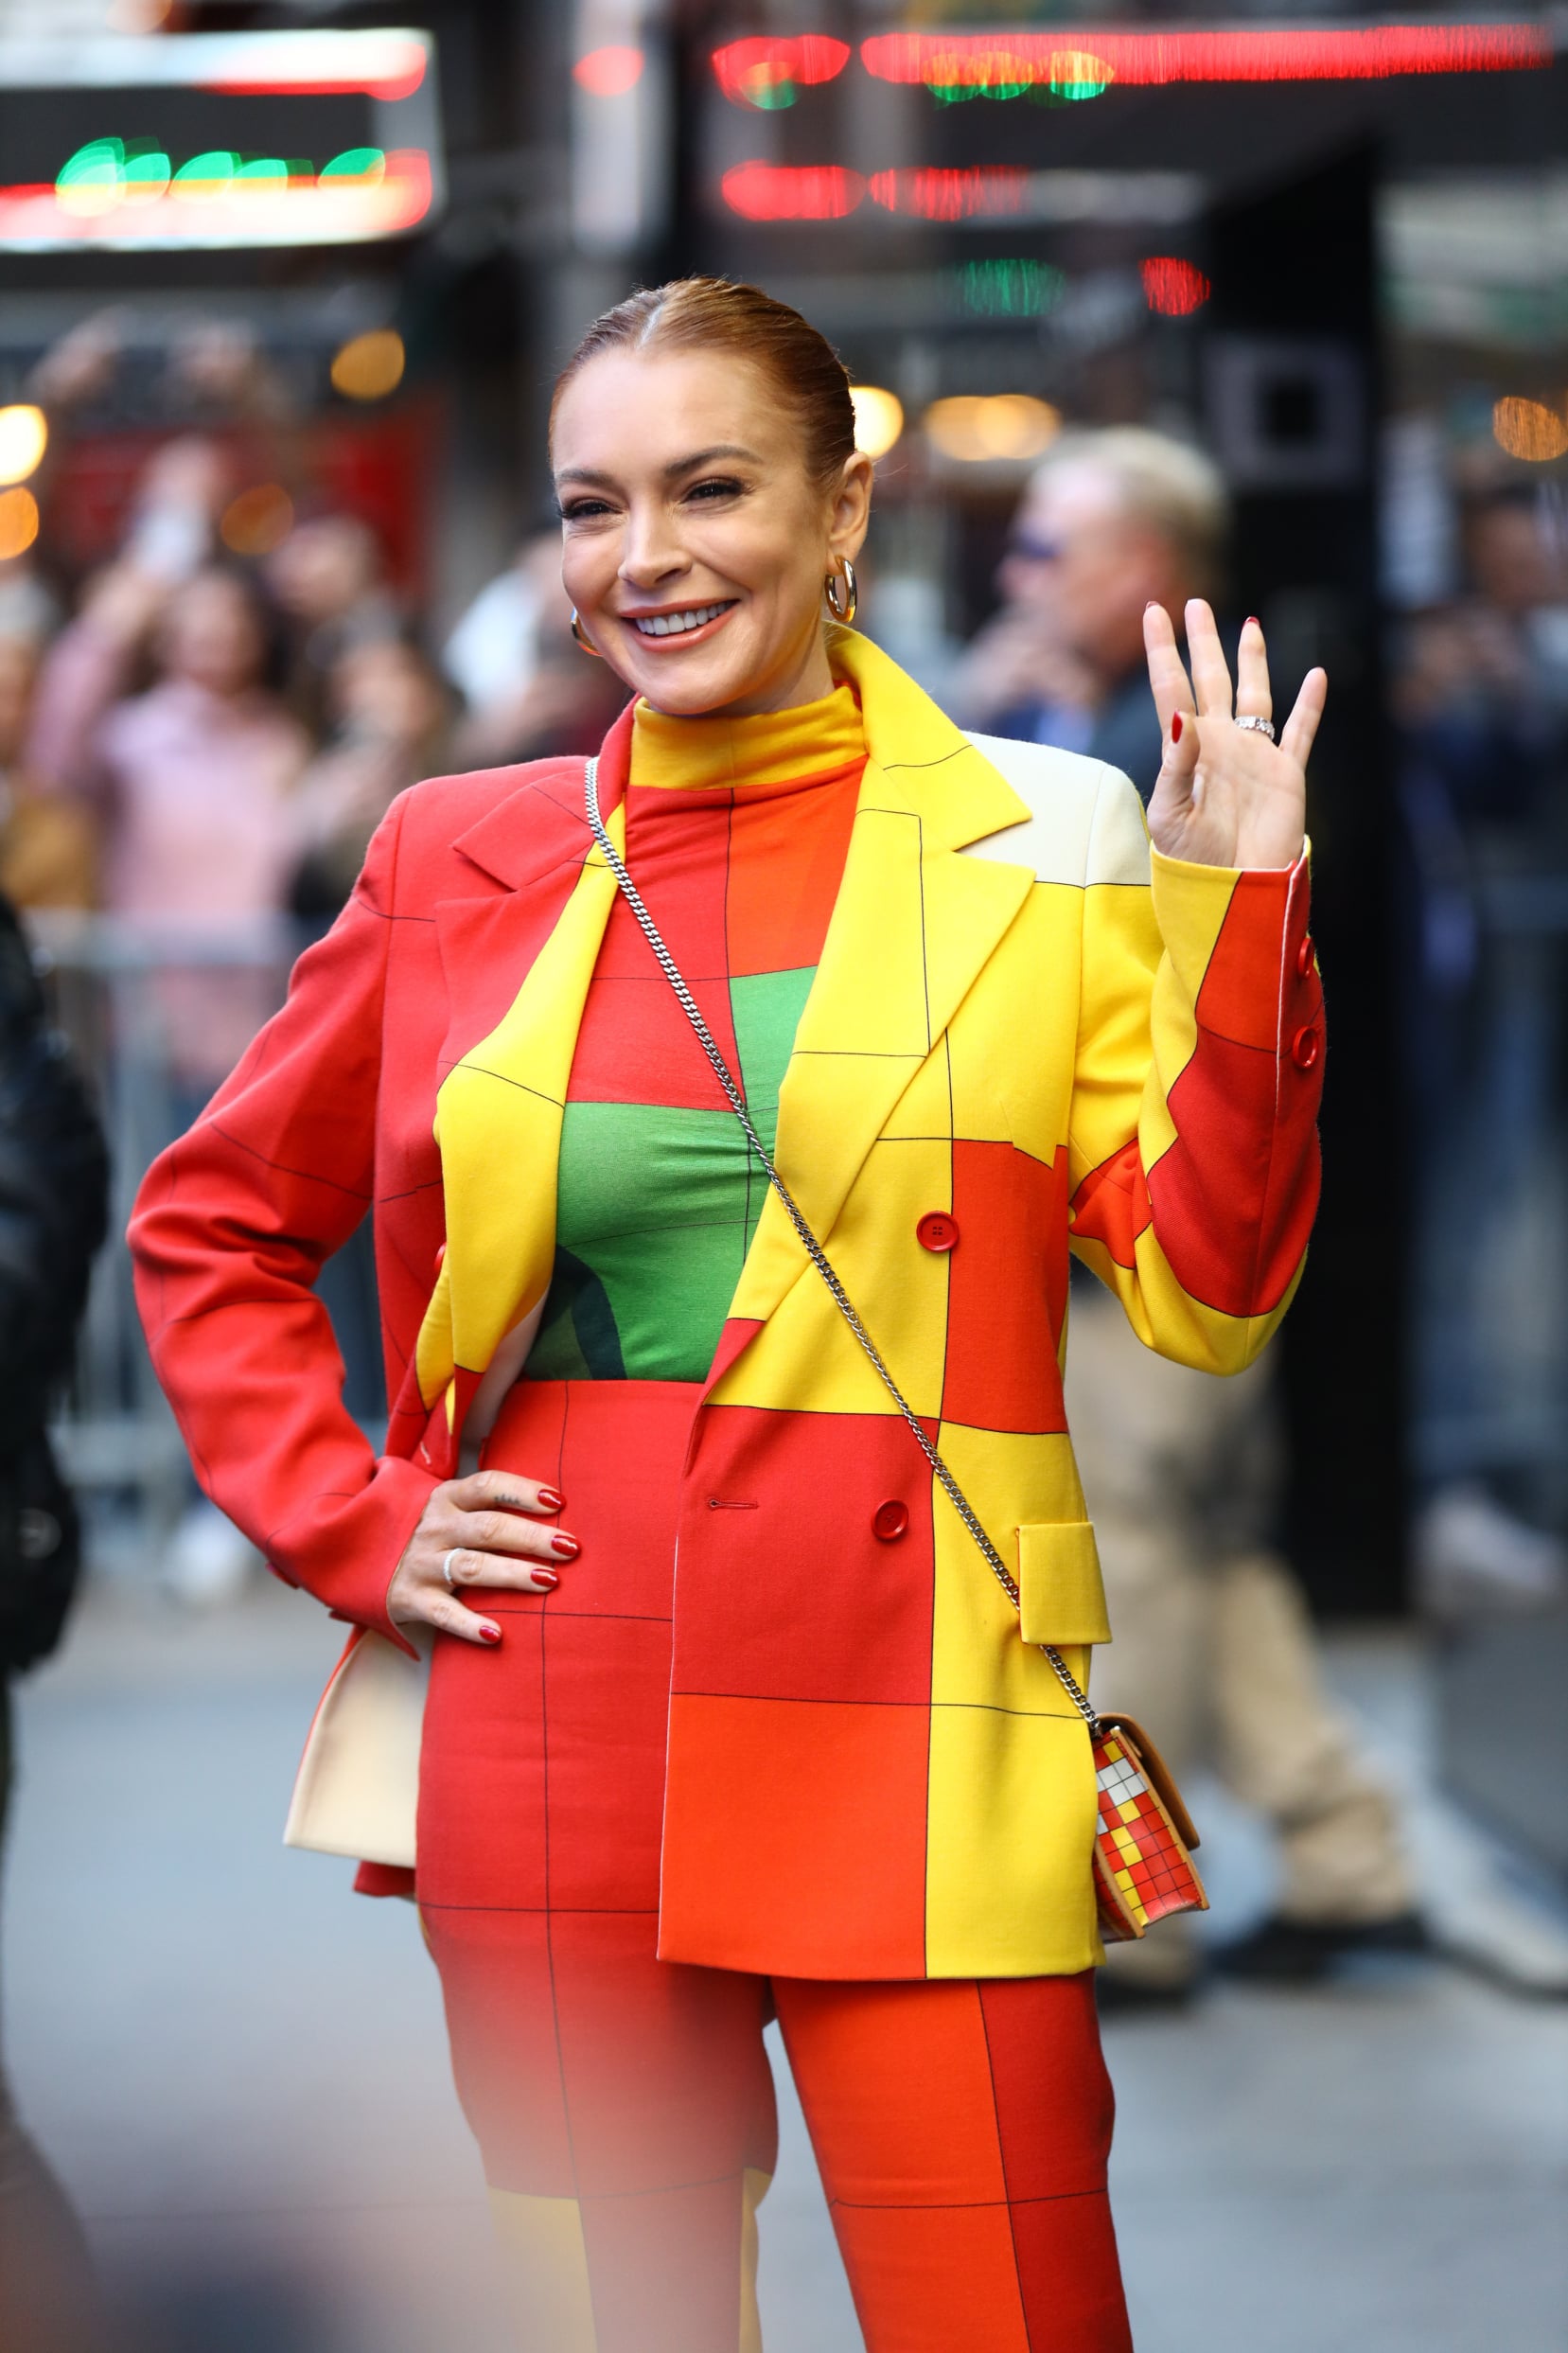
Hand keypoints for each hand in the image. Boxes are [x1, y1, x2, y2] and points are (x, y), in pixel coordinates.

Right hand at [387, 1468, 577, 1646]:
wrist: (361, 1558)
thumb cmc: (430, 1532)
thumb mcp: (450, 1508)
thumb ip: (489, 1505)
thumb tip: (556, 1506)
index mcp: (447, 1498)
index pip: (488, 1486)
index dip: (523, 1492)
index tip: (559, 1502)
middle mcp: (434, 1528)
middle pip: (489, 1528)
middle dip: (532, 1537)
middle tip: (570, 1548)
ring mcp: (421, 1563)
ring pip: (472, 1567)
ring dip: (513, 1573)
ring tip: (549, 1581)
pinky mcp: (411, 1599)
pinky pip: (443, 1613)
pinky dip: (469, 1625)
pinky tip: (496, 1634)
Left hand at [1143, 600, 1324, 869]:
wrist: (1234, 892)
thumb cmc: (1193, 862)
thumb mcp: (1171, 816)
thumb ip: (1176, 765)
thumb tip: (1179, 715)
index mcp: (1186, 751)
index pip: (1171, 689)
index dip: (1163, 650)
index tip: (1153, 611)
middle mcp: (1220, 746)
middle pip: (1211, 681)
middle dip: (1203, 643)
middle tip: (1195, 604)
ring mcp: (1254, 757)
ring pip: (1255, 696)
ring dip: (1252, 662)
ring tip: (1249, 626)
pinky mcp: (1286, 775)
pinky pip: (1300, 733)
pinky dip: (1310, 706)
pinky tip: (1316, 677)